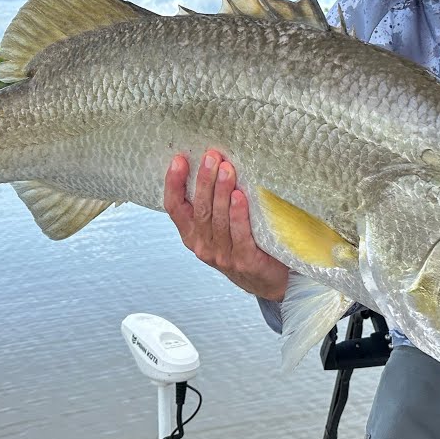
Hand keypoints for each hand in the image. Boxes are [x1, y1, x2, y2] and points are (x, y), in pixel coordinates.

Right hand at [164, 150, 289, 300]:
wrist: (265, 280)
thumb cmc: (241, 246)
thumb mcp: (218, 227)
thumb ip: (211, 203)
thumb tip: (213, 163)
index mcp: (191, 235)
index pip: (174, 207)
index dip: (173, 183)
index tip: (179, 160)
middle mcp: (203, 246)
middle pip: (200, 210)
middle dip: (204, 181)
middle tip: (211, 157)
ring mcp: (223, 256)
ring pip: (218, 220)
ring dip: (221, 192)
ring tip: (227, 169)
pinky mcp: (244, 261)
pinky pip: (239, 235)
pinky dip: (238, 214)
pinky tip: (239, 197)